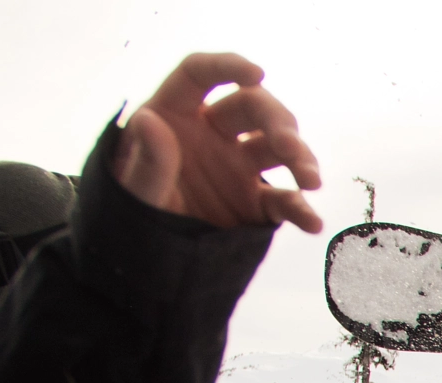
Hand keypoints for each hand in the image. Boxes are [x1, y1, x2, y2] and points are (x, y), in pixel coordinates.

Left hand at [114, 53, 321, 232]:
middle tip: (291, 149)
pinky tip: (312, 222)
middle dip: (278, 124)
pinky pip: (283, 200)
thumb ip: (146, 159)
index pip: (200, 75)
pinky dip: (300, 210)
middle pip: (253, 109)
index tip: (257, 74)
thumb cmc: (130, 210)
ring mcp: (238, 167)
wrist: (144, 256)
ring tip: (310, 181)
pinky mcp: (254, 203)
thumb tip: (150, 121)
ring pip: (277, 149)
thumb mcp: (132, 187)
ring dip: (300, 159)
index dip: (228, 67)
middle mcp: (213, 132)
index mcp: (176, 114)